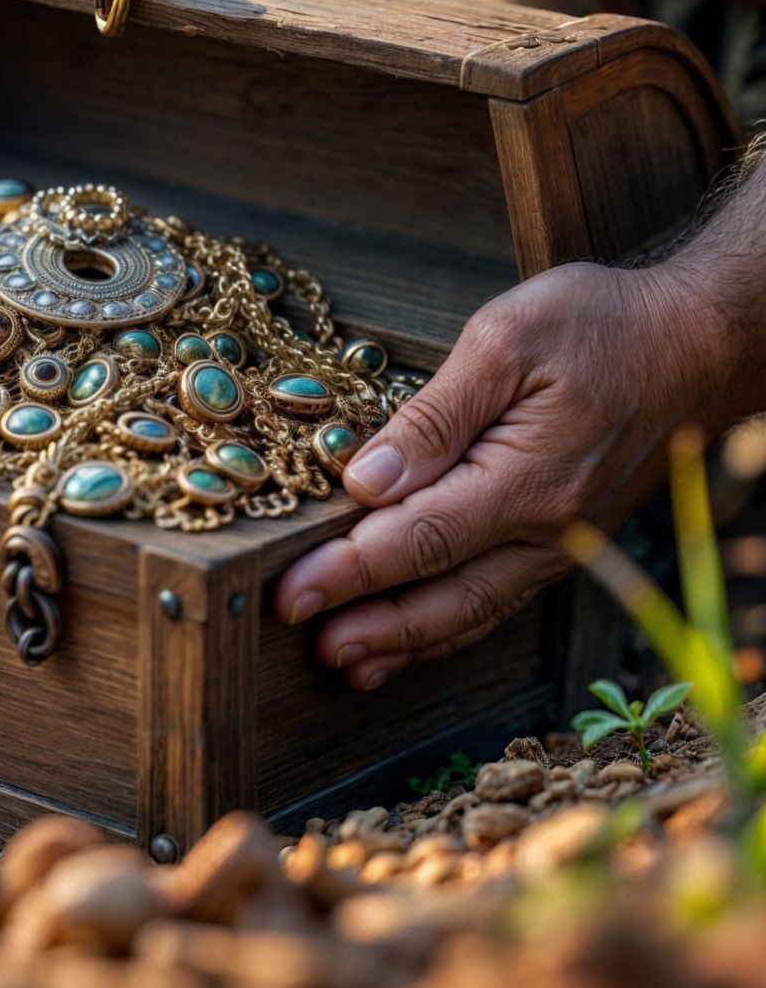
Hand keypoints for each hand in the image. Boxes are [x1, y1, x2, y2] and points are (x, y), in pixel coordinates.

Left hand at [273, 260, 725, 689]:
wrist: (699, 342)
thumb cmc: (602, 325)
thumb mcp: (505, 341)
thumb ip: (432, 418)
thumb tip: (364, 479)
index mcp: (525, 481)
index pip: (416, 542)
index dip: (347, 573)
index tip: (288, 593)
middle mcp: (546, 528)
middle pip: (442, 596)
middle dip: (365, 623)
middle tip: (296, 637)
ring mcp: (560, 541)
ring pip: (471, 610)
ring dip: (403, 641)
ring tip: (342, 662)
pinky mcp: (564, 537)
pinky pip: (497, 596)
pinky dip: (448, 626)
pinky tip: (411, 638)